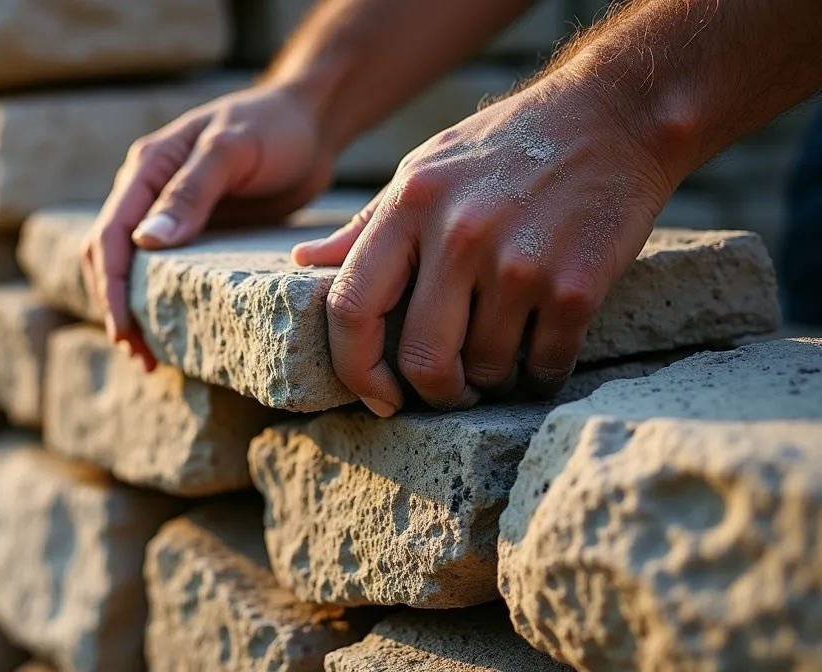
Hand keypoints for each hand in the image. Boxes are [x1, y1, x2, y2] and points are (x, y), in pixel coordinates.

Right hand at [82, 83, 337, 366]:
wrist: (311, 122)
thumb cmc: (275, 126)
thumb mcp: (233, 151)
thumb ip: (191, 191)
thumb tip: (147, 242)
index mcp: (147, 168)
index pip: (111, 234)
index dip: (112, 287)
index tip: (125, 330)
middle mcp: (147, 190)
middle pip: (109, 257)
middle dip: (117, 307)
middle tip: (141, 355)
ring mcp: (168, 212)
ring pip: (131, 267)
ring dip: (133, 309)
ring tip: (150, 355)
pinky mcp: (196, 230)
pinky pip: (166, 270)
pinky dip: (161, 301)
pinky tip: (177, 330)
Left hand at [293, 77, 674, 415]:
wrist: (614, 116)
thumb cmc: (508, 145)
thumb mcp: (425, 168)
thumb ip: (368, 224)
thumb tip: (307, 261)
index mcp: (409, 206)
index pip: (351, 307)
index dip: (354, 368)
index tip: (377, 393)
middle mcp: (458, 235)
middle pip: (421, 358)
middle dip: (434, 391)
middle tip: (450, 390)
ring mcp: (519, 262)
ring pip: (486, 369)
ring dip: (492, 381)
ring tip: (502, 358)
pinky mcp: (577, 284)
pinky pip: (546, 363)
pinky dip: (542, 374)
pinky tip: (543, 354)